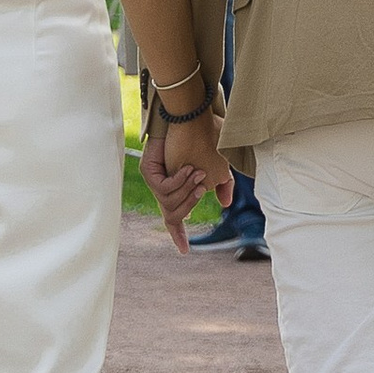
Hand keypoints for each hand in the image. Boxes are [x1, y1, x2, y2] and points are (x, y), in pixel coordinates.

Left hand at [145, 108, 226, 254]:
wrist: (187, 121)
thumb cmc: (202, 142)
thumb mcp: (216, 168)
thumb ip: (221, 185)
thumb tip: (224, 204)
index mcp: (175, 193)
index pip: (173, 220)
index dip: (178, 236)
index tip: (185, 252)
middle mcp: (162, 191)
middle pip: (172, 215)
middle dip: (189, 204)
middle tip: (202, 188)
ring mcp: (154, 183)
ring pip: (169, 203)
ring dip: (186, 190)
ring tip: (197, 174)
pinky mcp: (149, 174)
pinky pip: (164, 188)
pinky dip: (178, 181)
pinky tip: (188, 169)